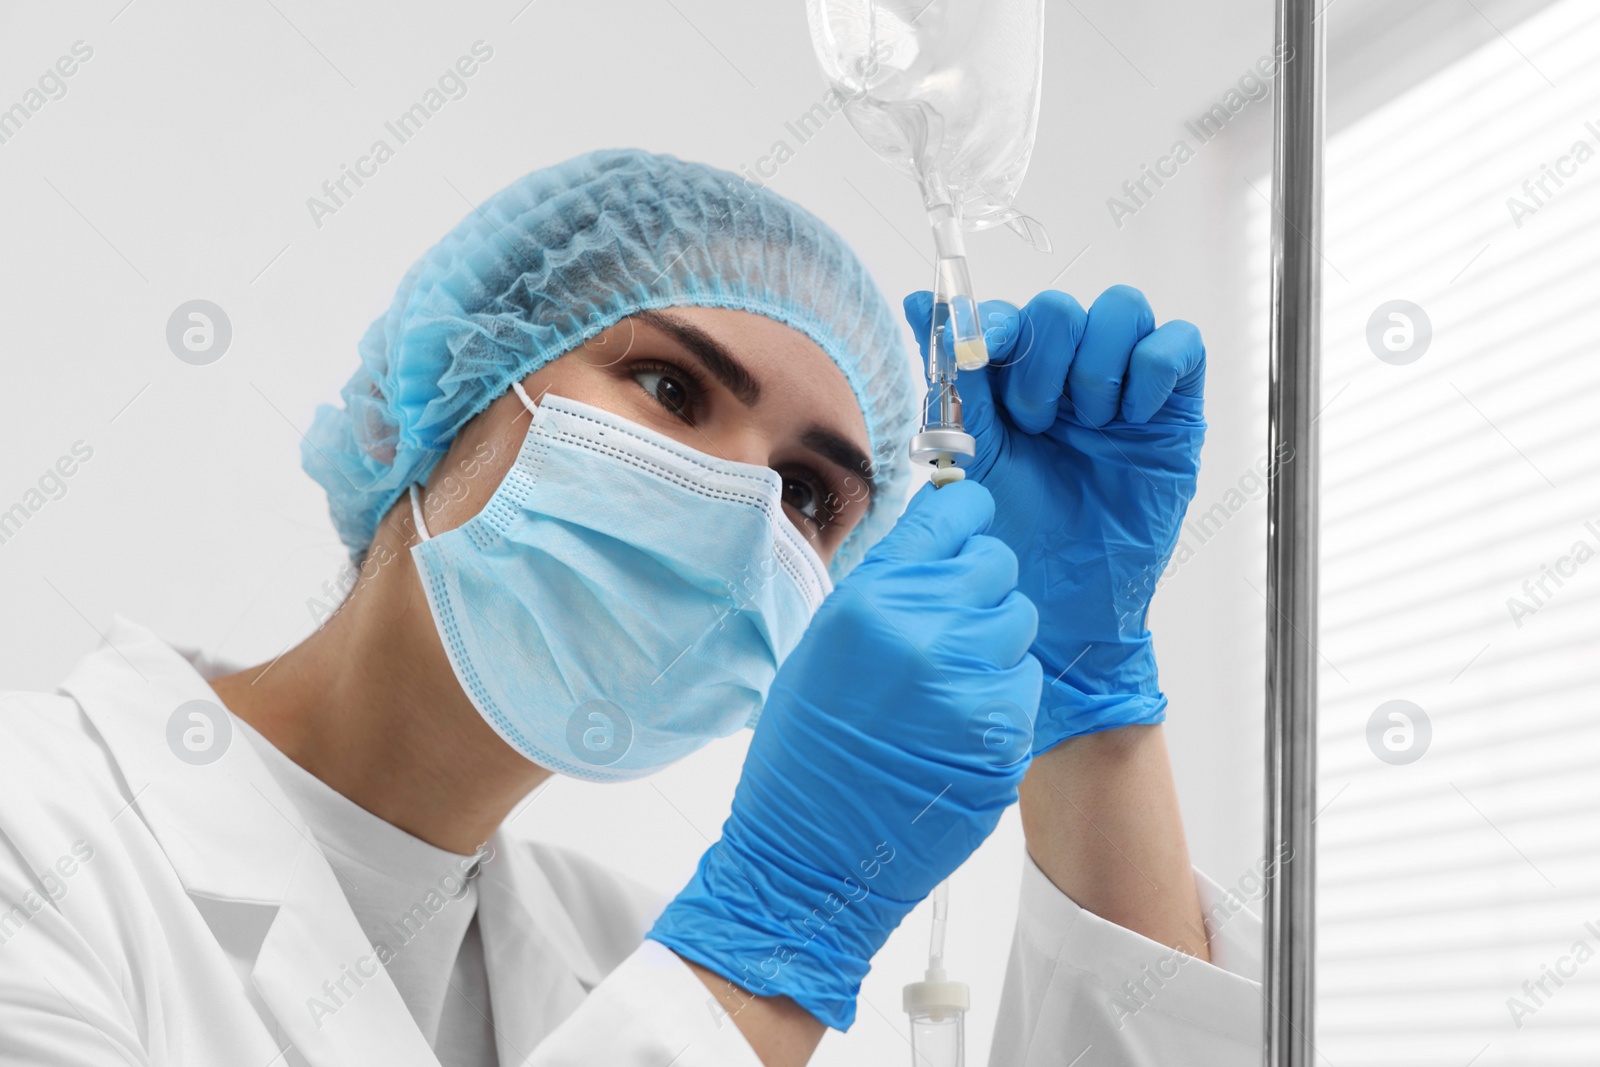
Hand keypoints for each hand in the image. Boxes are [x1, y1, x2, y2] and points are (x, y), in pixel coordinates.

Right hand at [648, 481, 1040, 1030]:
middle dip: (978, 588)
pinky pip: (1025, 683)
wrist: (811, 858)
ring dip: (993, 643)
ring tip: (947, 683)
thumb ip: (888, 590)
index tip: (966, 531)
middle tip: (947, 626)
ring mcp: (973, 684)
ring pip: (1018, 621)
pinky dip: (1002, 697)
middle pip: (996, 565)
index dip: (966, 518)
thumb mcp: (825, 646)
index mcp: (872, 601)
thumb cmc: (806, 756)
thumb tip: (938, 546)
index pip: (955, 512)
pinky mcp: (1004, 734)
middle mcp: (928, 632)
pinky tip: (958, 724)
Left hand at [904, 285, 1204, 752]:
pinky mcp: (1172, 412)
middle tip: (1034, 420)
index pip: (1009, 316)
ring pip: (1122, 310)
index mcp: (1012, 382)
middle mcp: (1067, 376)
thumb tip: (916, 300)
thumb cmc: (1012, 537)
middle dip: (1042, 357)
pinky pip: (1179, 344)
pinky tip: (1128, 420)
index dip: (993, 324)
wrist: (1060, 604)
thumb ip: (951, 381)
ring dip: (1095, 362)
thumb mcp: (971, 455)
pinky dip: (1151, 368)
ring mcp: (1122, 390)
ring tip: (1084, 424)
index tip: (978, 355)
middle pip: (1062, 306)